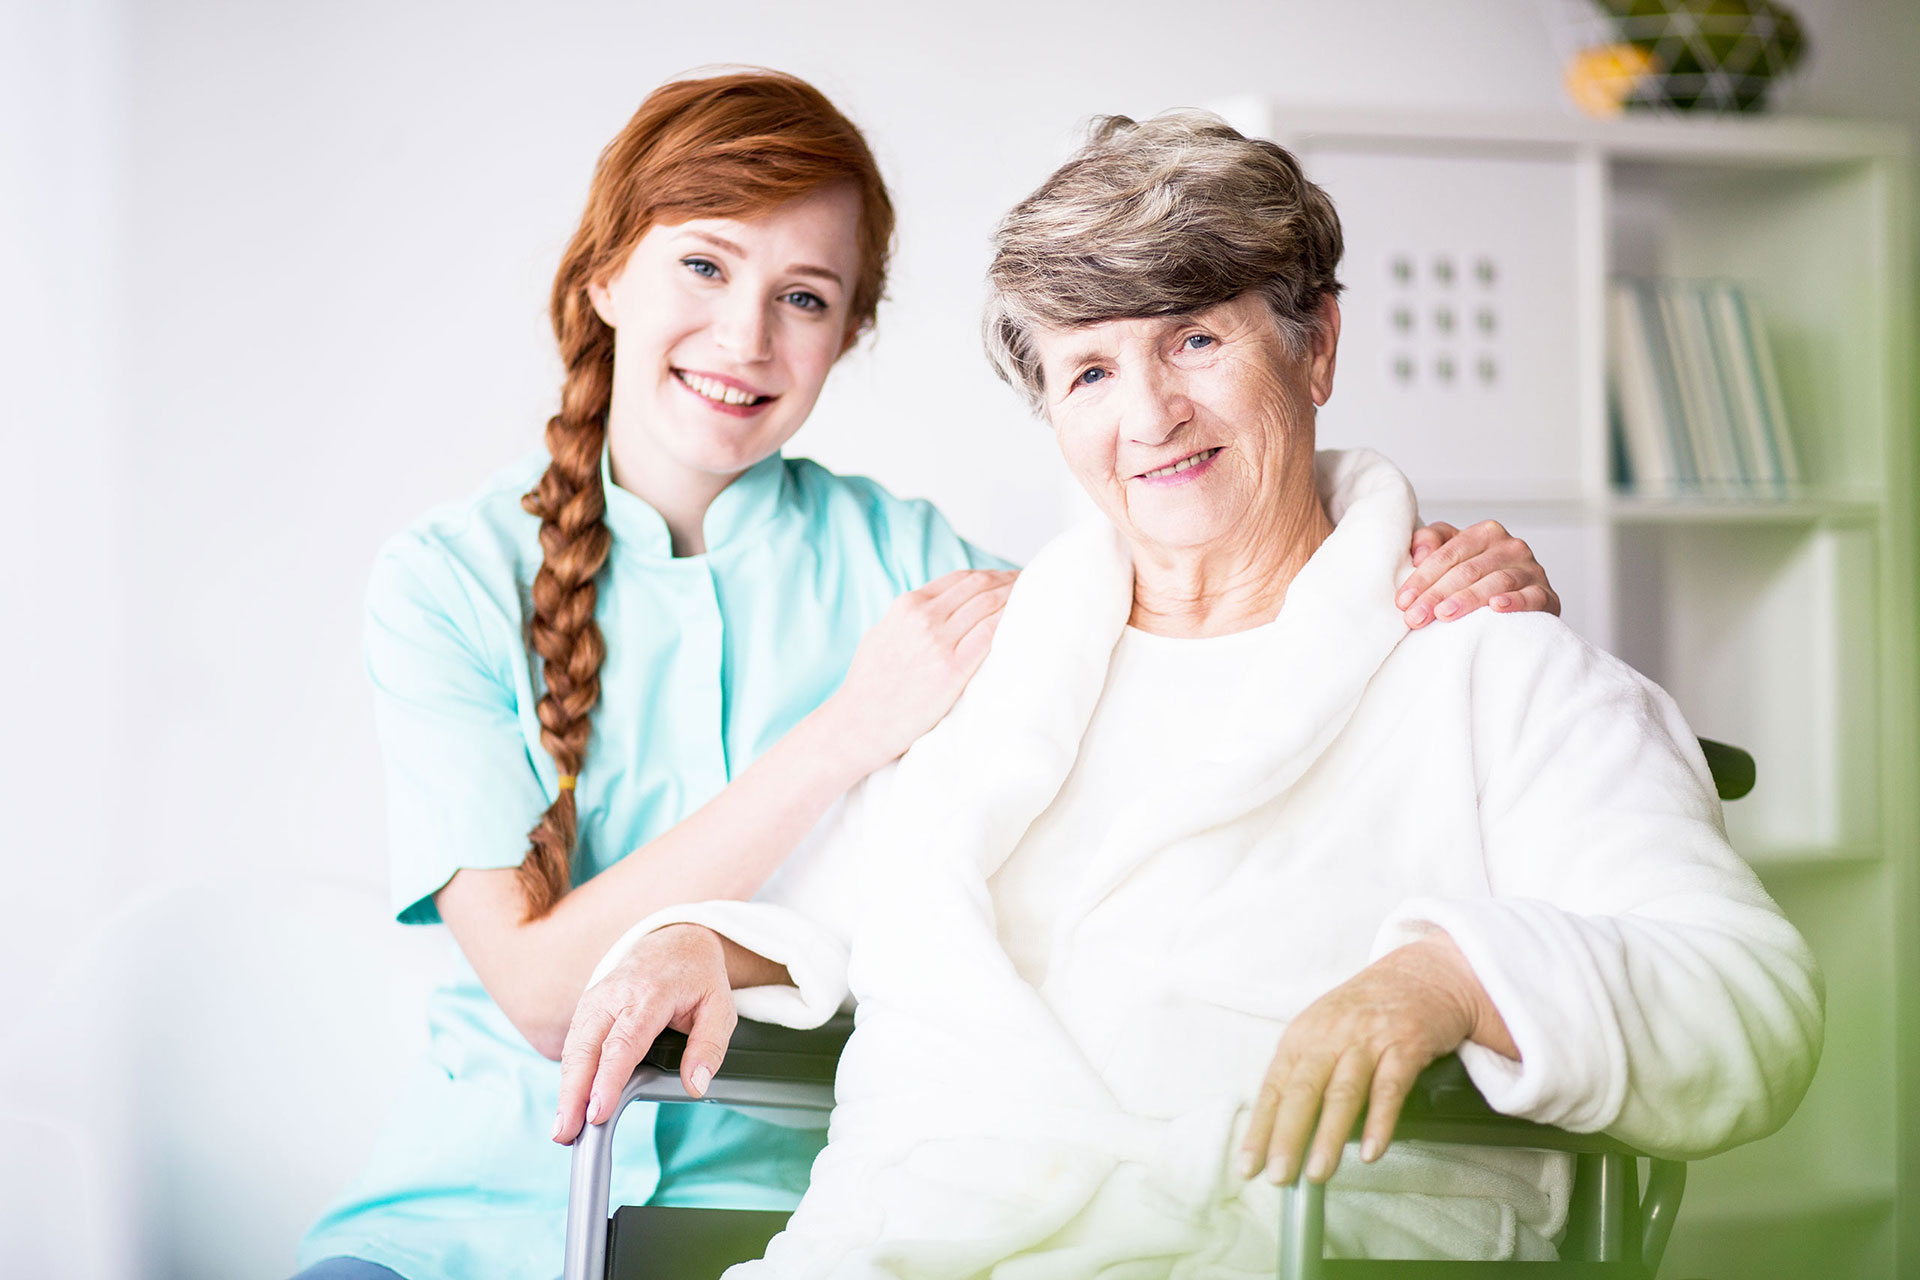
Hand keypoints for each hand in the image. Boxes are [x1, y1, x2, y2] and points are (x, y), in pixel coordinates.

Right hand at [551, 923, 736, 1144]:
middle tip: (566, 1133)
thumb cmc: (698, 978)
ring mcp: (596, 1000)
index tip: (597, 1112)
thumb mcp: (720, 1007)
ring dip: (565, 1090)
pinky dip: (568, 1077)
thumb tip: (696, 1084)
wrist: (675, 941)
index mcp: (650, 994)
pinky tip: (568, 1106)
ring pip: (573, 1049)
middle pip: (586, 1048)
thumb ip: (710, 1046)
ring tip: (563, 1130)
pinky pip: (573, 1045)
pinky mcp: (587, 1008)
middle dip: (572, 1093)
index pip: (623, 1043)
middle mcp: (615, 996)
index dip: (608, 1080)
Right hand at [825, 569, 1017, 774]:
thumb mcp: (882, 634)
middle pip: (981, 587)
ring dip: (1017, 599)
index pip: (962, 578)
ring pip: (990, 607)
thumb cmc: (869, 685)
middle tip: (1034, 586)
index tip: (1011, 579)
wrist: (857, 724)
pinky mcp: (952, 671)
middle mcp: (924, 617)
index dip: (993, 575)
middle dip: (1011, 582)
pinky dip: (1011, 623)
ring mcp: (938, 643)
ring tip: (1038, 601)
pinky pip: (991, 636)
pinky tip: (1026, 623)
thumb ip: (910, 617)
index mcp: (907, 605)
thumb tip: (940, 609)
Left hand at [1238, 933, 1515, 1184]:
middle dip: (1286, 1136)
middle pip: (1302, 1091)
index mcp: (1302, 1036)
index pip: (1273, 1087)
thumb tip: (1282, 1132)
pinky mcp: (1405, 1047)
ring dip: (1328, 1136)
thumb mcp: (1324, 1032)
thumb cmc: (1364, 1012)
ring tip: (1318, 1173)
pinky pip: (1389, 1088)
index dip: (1260, 1128)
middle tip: (1278, 1177)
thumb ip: (1305, 1074)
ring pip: (1343, 1093)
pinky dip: (1379, 1122)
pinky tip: (1370, 1151)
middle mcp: (1329, 1036)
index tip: (1248, 1166)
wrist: (1421, 975)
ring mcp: (1368, 1041)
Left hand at [1397, 520, 1559, 628]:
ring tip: (1444, 615)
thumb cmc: (1477, 577)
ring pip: (1496, 581)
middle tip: (1415, 617)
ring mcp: (1532, 570)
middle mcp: (1511, 546)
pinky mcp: (1547, 594)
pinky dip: (1515, 601)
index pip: (1448, 554)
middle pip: (1468, 570)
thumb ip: (1431, 542)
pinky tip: (1496, 608)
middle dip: (1437, 594)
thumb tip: (1418, 552)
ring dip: (1468, 598)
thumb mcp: (1452, 554)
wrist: (1521, 599)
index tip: (1402, 601)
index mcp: (1485, 533)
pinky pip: (1532, 596)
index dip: (1422, 577)